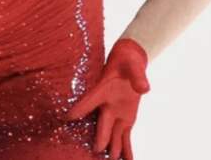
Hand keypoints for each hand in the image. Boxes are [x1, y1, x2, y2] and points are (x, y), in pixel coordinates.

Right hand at [65, 38, 150, 159]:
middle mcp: (107, 105)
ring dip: (113, 148)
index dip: (79, 108)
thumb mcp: (133, 65)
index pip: (90, 100)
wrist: (129, 62)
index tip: (67, 118)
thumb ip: (138, 77)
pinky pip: (126, 137)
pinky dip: (127, 149)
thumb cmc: (127, 61)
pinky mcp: (126, 119)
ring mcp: (116, 114)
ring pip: (113, 135)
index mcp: (104, 90)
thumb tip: (144, 89)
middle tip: (97, 149)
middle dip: (100, 137)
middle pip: (102, 124)